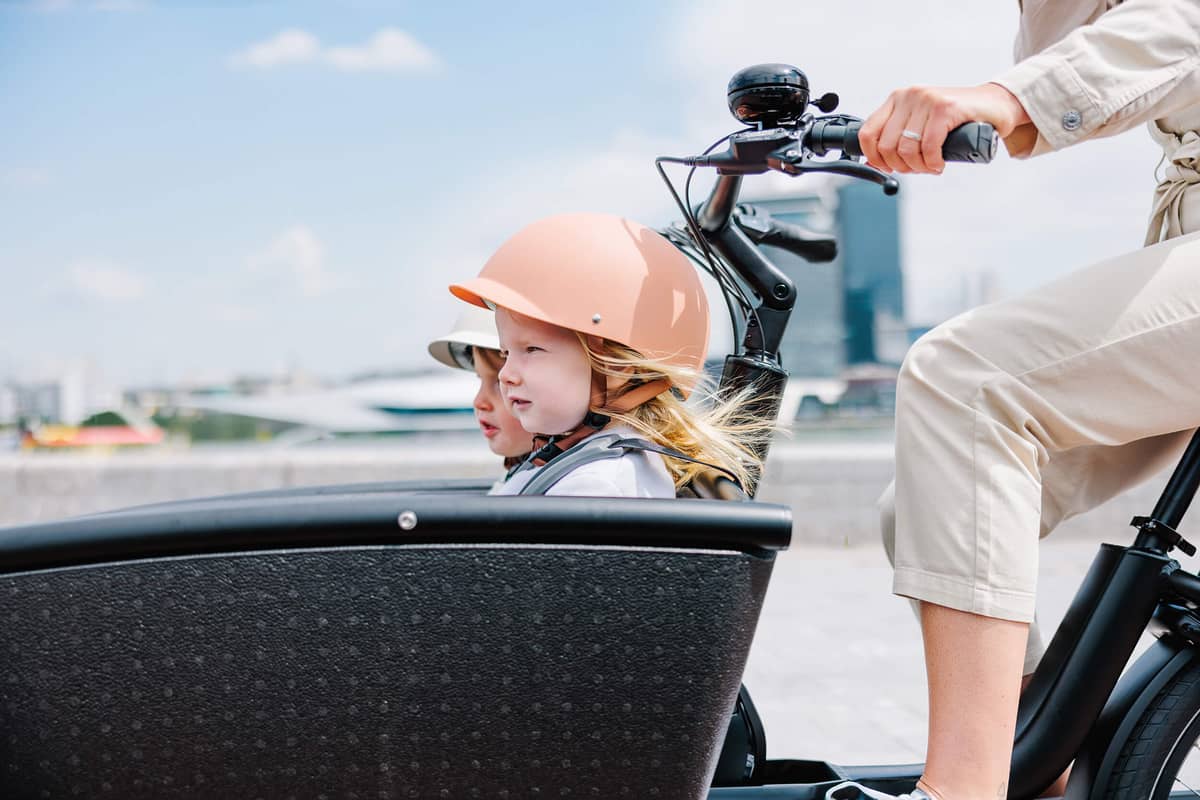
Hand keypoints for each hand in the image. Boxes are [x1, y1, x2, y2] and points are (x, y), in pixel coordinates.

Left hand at [858, 83, 1029, 174]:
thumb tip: (874, 163)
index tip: (888, 168)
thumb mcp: (921, 124)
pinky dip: (933, 162)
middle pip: (887, 146)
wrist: (995, 105)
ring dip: (919, 167)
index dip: (874, 158)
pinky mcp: (945, 108)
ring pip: (906, 149)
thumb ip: (898, 137)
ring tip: (931, 166)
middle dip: (901, 166)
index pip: (868, 133)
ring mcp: (927, 99)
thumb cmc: (956, 120)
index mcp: (897, 99)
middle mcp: (909, 96)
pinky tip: (939, 164)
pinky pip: (928, 146)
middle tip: (918, 169)